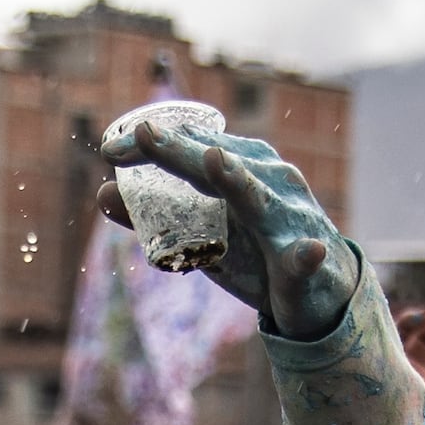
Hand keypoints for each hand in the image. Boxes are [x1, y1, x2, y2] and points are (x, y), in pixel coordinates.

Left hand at [102, 105, 359, 342]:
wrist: (323, 291)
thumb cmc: (258, 251)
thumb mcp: (202, 234)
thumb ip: (155, 215)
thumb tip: (101, 193)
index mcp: (243, 168)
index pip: (195, 146)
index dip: (155, 145)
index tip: (109, 150)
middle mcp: (269, 182)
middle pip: (220, 163)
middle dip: (182, 149)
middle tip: (145, 134)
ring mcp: (290, 218)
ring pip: (260, 198)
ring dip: (236, 179)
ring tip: (212, 161)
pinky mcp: (307, 261)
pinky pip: (306, 257)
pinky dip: (306, 254)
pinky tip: (309, 251)